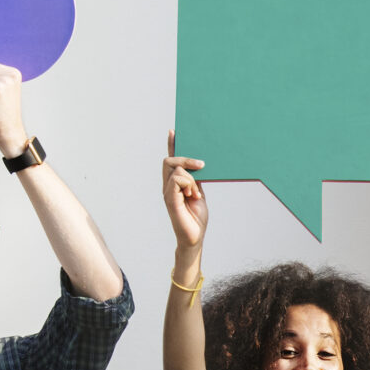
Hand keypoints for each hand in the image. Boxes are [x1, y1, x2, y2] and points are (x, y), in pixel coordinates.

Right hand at [162, 130, 209, 249]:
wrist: (195, 237)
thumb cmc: (196, 217)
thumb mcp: (198, 192)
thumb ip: (195, 179)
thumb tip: (198, 164)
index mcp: (174, 183)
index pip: (171, 160)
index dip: (172, 146)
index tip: (174, 132)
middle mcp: (167, 186)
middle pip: (170, 161)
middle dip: (185, 158)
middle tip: (202, 165)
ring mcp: (167, 192)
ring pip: (175, 169)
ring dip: (191, 178)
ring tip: (196, 193)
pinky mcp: (169, 199)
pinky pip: (176, 180)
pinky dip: (188, 184)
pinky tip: (193, 195)